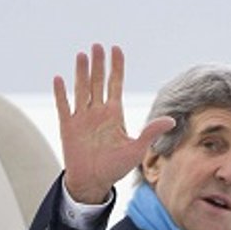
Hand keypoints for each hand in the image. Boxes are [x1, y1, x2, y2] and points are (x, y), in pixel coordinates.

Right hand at [54, 44, 174, 204]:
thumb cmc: (114, 168)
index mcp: (114, 114)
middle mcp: (97, 112)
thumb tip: (171, 120)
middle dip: (98, 65)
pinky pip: (64, 106)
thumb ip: (150, 132)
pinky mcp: (68, 127)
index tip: (116, 49)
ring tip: (82, 55)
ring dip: (81, 73)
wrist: (92, 183)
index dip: (116, 67)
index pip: (115, 84)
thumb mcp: (136, 150)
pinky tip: (59, 79)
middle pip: (97, 82)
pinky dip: (61, 93)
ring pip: (81, 89)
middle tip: (97, 46)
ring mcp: (82, 118)